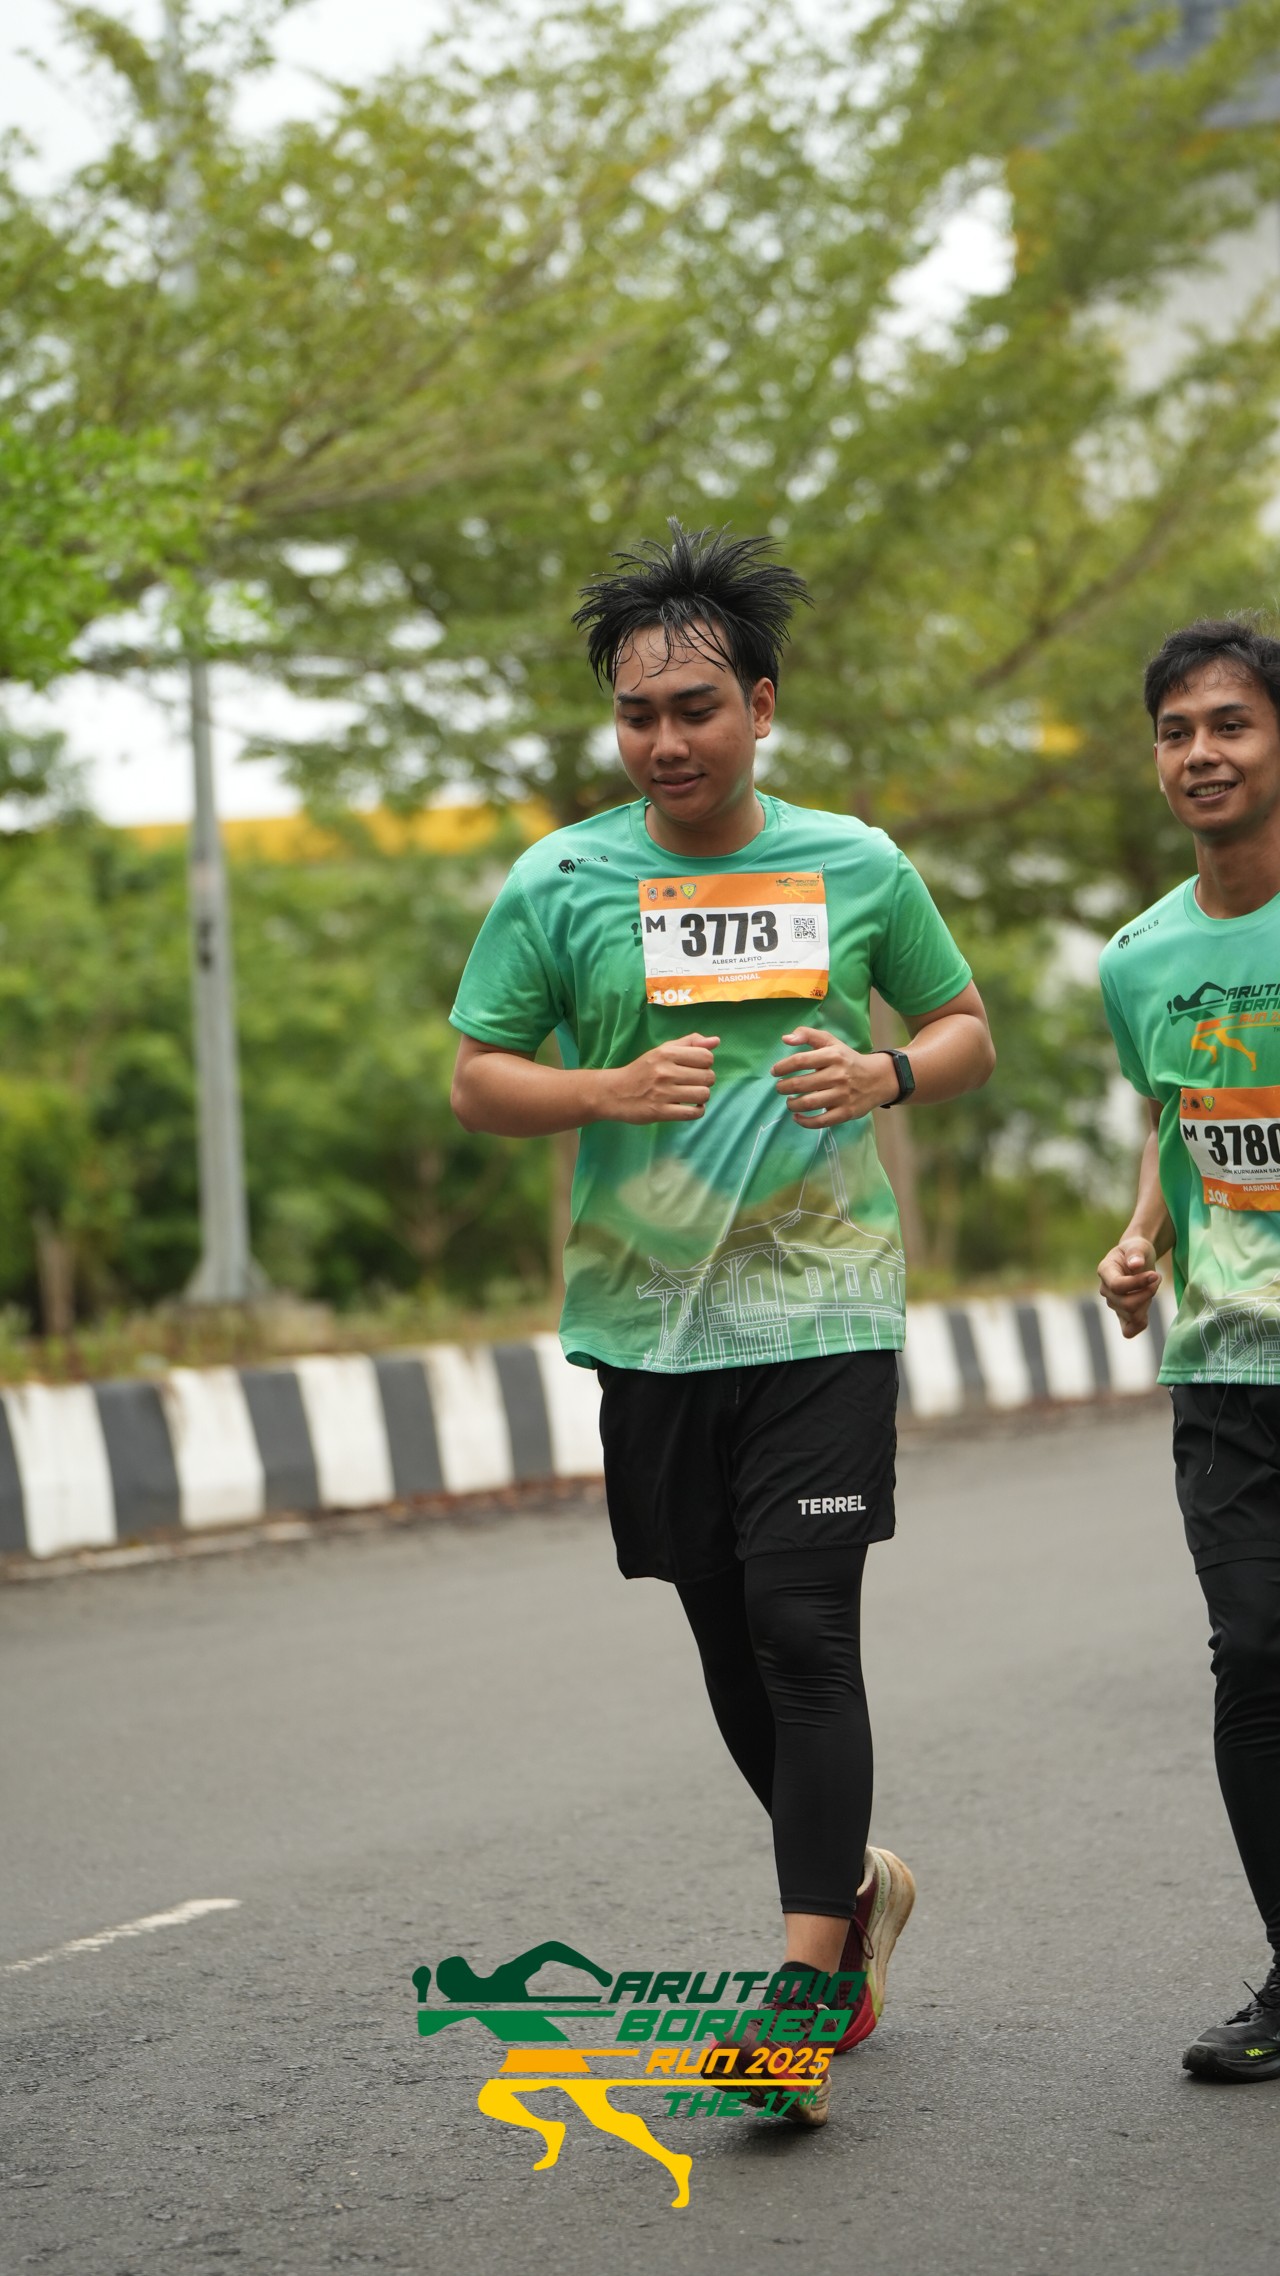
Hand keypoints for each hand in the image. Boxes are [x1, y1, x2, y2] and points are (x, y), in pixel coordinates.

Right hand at [598, 1034, 719, 1122]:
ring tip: (691, 1095)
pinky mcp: (660, 1112)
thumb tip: (716, 1041)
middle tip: (692, 1082)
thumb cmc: (642, 1070)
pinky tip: (691, 1107)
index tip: (695, 1067)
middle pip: (708, 1076)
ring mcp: (663, 1093)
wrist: (614, 1092)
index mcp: (667, 1054)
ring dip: (701, 1097)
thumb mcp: (662, 1050)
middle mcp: (665, 1071)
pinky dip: (697, 1111)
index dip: (706, 1063)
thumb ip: (689, 1043)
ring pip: (703, 1095)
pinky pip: (693, 1113)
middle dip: (705, 1081)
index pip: (706, 1057)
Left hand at [771, 1028, 897, 1125]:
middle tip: (780, 1088)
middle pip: (802, 1084)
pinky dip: (805, 1122)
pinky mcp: (846, 1112)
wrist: (878, 1078)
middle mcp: (838, 1075)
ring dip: (792, 1104)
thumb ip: (808, 1035)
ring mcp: (843, 1095)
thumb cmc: (847, 1060)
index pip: (801, 1060)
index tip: (775, 1072)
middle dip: (784, 1087)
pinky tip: (797, 1117)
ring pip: (809, 1103)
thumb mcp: (831, 1042)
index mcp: (833, 1056)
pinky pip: (821, 1121)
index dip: (783, 1067)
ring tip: (790, 1102)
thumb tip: (785, 1039)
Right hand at [1097, 1236, 1160, 1337]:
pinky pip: (1128, 1331)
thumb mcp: (1137, 1245)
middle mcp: (1106, 1290)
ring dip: (1148, 1302)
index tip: (1155, 1275)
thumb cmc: (1136, 1250)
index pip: (1117, 1286)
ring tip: (1153, 1285)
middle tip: (1157, 1278)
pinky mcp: (1123, 1314)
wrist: (1137, 1259)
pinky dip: (1140, 1325)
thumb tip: (1135, 1264)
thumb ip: (1135, 1253)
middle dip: (1147, 1293)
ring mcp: (1114, 1304)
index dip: (1138, 1283)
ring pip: (1132, 1316)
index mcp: (1105, 1271)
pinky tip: (1147, 1313)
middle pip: (1126, 1304)